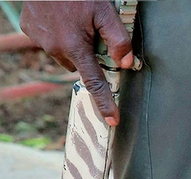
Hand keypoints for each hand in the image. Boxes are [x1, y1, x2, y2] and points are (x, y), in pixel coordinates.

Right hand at [20, 1, 133, 125]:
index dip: (105, 102)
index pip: (94, 82)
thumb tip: (126, 63)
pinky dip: (58, 33)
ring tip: (75, 20)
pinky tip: (61, 16)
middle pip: (80, 64)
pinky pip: (49, 40)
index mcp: (75, 46)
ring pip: (64, 53)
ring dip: (73, 44)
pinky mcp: (29, 29)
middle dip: (89, 56)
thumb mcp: (105, 11)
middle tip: (93, 34)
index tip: (112, 119)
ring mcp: (39, 39)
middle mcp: (54, 47)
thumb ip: (119, 39)